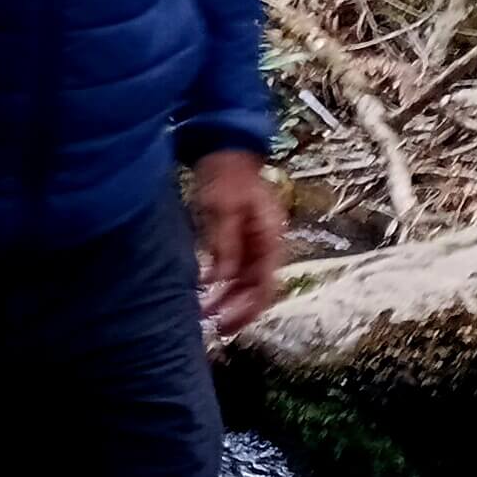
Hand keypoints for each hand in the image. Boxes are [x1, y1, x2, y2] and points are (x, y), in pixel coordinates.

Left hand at [190, 149, 287, 337]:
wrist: (224, 148)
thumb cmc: (225, 175)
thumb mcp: (222, 209)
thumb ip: (224, 244)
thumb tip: (219, 279)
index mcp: (270, 238)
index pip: (265, 285)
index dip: (248, 309)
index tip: (226, 324)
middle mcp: (267, 244)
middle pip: (258, 288)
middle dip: (238, 309)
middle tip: (214, 327)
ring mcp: (255, 241)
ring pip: (246, 281)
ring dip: (229, 299)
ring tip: (206, 314)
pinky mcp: (241, 237)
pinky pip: (236, 269)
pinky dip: (223, 284)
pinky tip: (206, 292)